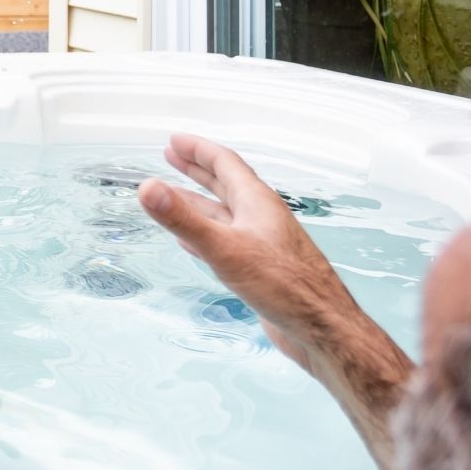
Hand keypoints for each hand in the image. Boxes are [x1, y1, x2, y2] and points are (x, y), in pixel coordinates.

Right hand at [137, 133, 356, 371]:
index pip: (224, 163)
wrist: (321, 328)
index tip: (174, 141)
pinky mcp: (261, 268)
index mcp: (257, 202)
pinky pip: (226, 242)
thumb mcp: (225, 249)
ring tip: (172, 196)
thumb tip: (149, 188)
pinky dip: (205, 234)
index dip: (197, 150)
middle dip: (196, 169)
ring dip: (197, 202)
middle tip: (172, 156)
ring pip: (224, 214)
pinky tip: (191, 242)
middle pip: (225, 184)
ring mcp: (262, 243)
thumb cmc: (285, 287)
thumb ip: (184, 219)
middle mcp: (261, 217)